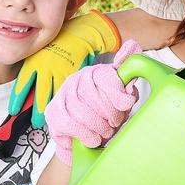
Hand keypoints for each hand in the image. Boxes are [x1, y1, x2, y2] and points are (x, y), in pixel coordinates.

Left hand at [10, 11, 120, 127]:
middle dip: (37, 110)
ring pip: (55, 94)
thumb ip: (34, 68)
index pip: (23, 83)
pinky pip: (68, 89)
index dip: (18, 98)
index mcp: (34, 62)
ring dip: (52, 108)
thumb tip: (26, 89)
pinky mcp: (74, 73)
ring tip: (50, 120)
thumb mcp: (40, 52)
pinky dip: (66, 100)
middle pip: (41, 93)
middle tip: (35, 123)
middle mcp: (46, 67)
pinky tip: (64, 109)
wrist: (80, 32)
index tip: (13, 110)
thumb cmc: (57, 44)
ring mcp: (61, 71)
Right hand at [44, 40, 142, 164]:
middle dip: (110, 114)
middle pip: (95, 96)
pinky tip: (92, 139)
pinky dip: (85, 135)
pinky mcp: (53, 114)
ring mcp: (62, 96)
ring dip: (98, 127)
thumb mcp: (123, 92)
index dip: (117, 93)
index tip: (126, 104)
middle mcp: (77, 80)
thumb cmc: (106, 112)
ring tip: (105, 132)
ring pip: (82, 111)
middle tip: (115, 123)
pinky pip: (69, 124)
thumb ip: (129, 71)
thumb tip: (132, 46)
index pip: (106, 77)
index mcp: (96, 73)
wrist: (84, 133)